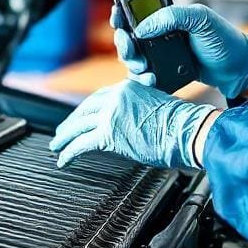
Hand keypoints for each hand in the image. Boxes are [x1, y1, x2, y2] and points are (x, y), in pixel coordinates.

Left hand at [49, 79, 215, 168]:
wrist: (189, 131)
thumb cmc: (181, 125)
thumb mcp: (155, 107)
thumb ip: (136, 110)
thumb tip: (128, 125)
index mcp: (128, 87)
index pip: (99, 98)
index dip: (86, 110)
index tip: (80, 118)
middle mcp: (116, 96)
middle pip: (85, 109)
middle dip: (71, 123)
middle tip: (61, 133)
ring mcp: (111, 113)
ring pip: (79, 125)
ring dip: (65, 137)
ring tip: (57, 146)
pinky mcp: (109, 133)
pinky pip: (82, 143)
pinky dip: (70, 152)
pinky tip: (64, 159)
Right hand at [112, 3, 247, 98]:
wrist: (240, 69)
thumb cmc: (224, 39)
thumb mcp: (201, 19)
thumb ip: (171, 16)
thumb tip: (142, 29)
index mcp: (167, 17)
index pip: (136, 13)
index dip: (121, 15)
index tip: (117, 19)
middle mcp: (161, 36)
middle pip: (128, 38)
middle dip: (125, 44)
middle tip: (131, 48)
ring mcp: (162, 56)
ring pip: (133, 60)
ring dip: (133, 63)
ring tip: (145, 68)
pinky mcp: (166, 75)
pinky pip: (145, 78)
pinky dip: (142, 80)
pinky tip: (151, 79)